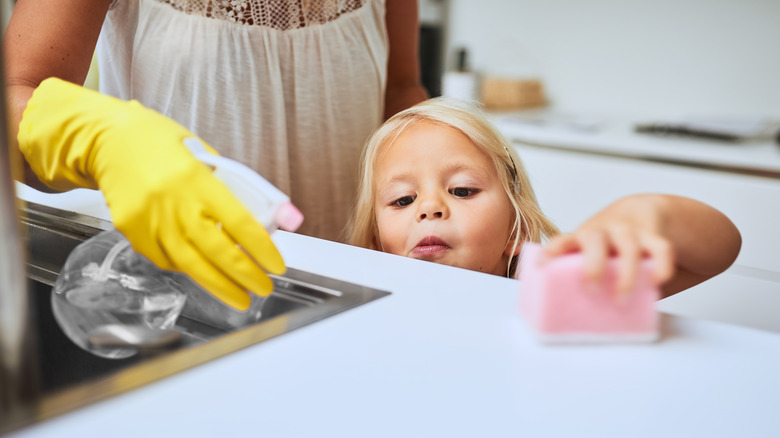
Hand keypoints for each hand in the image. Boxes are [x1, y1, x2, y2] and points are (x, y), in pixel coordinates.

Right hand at [18, 78, 284, 309]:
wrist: (107, 140)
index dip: (262, 249)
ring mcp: (150, 221)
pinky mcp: (132, 232)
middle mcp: (173, 202)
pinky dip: (189, 270)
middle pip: (217, 251)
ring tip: (240, 298)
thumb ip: (242, 187)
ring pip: (191, 264)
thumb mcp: (207, 155)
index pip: (239, 222)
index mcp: (197, 179)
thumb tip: (284, 217)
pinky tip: (205, 274)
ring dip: (219, 286)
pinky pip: (166, 260)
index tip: (277, 266)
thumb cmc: (160, 143)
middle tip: (264, 289)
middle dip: (245, 276)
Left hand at [541, 197, 675, 294]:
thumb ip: (582, 275)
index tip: (543, 265)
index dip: (552, 251)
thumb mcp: (590, 253)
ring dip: (626, 274)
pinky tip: (656, 283)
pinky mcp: (654, 237)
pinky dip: (661, 266)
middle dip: (593, 265)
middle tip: (592, 290)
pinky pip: (662, 248)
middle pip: (595, 240)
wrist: (640, 211)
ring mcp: (630, 232)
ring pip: (629, 247)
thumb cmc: (608, 245)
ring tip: (621, 299)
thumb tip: (566, 312)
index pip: (563, 240)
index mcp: (582, 237)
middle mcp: (604, 231)